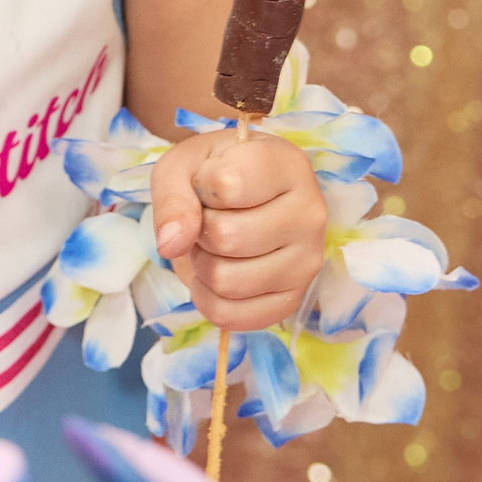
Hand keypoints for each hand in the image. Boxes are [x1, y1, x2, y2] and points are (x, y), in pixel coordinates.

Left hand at [149, 129, 326, 330]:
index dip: (201, 186)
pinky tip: (218, 271)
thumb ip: (173, 197)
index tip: (210, 181)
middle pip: (226, 238)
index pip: (228, 184)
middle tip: (209, 218)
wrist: (236, 197)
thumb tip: (171, 244)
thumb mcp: (183, 166)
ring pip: (227, 281)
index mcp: (288, 166)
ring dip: (202, 264)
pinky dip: (207, 298)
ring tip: (216, 244)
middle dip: (199, 230)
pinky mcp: (293, 300)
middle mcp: (310, 214)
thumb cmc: (213, 175)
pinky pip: (231, 315)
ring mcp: (307, 262)